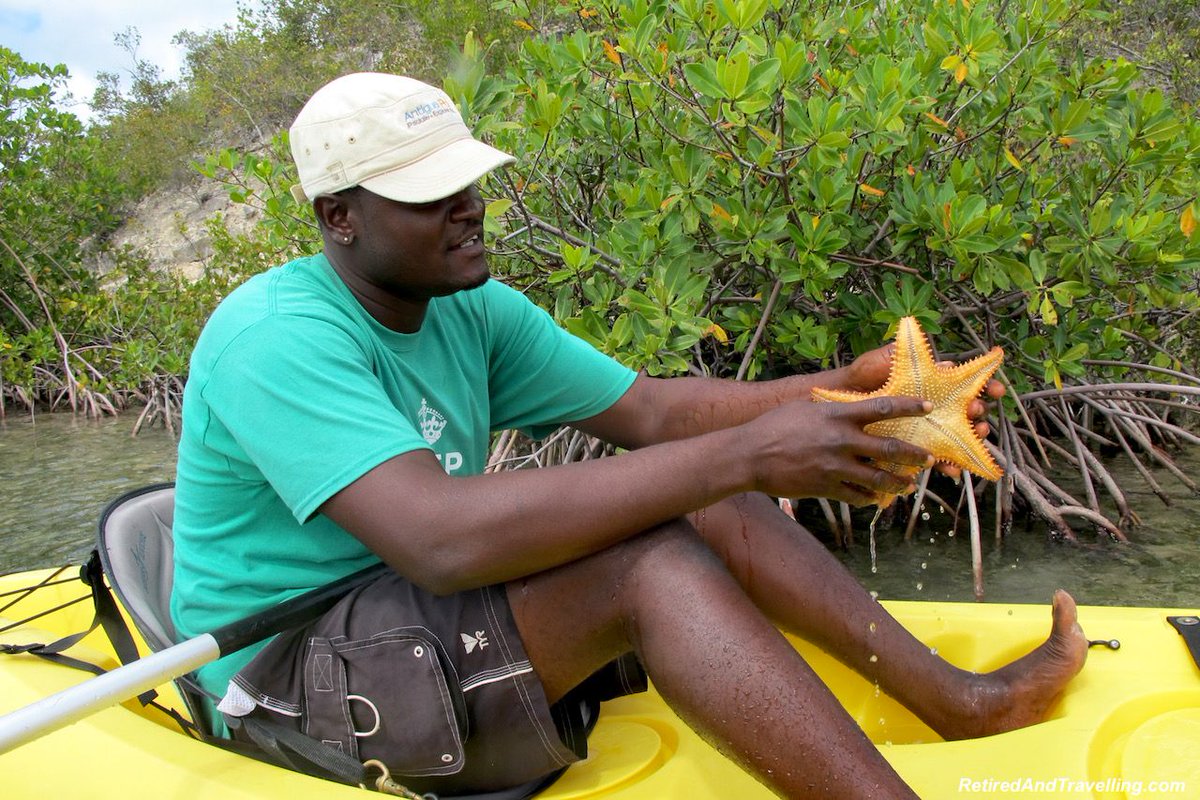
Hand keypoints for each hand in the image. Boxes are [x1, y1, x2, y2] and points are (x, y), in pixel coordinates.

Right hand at [747, 395, 934, 505]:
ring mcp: (835, 466)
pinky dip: (870, 498)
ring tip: (908, 485)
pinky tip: (876, 499)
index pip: (883, 407)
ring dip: (898, 483)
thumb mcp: (804, 408)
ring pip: (879, 477)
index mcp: (837, 415)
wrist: (749, 456)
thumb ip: (830, 408)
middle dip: (915, 455)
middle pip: (890, 448)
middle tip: (929, 459)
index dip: (910, 407)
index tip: (928, 408)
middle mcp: (841, 440)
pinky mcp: (826, 487)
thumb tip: (849, 405)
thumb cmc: (774, 426)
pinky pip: (857, 496)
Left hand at [827, 345, 1005, 481]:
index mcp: (931, 383)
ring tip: (976, 438)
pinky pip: (934, 456)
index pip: (965, 382)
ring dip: (970, 438)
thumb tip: (944, 364)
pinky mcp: (913, 445)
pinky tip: (953, 469)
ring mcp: (925, 426)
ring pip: (955, 435)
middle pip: (965, 410)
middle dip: (976, 411)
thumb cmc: (863, 376)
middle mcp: (933, 405)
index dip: (985, 385)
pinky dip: (946, 463)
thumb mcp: (883, 360)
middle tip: (976, 411)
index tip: (996, 390)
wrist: (838, 400)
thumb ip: (908, 356)